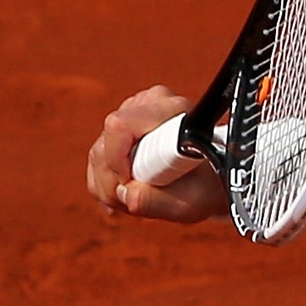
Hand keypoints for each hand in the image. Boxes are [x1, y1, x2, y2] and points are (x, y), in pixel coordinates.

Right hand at [87, 85, 224, 223]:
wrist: (210, 179)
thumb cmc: (207, 187)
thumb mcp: (191, 202)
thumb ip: (158, 201)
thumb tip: (127, 195)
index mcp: (173, 109)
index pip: (120, 125)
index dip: (120, 163)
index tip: (139, 182)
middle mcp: (149, 103)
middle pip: (103, 147)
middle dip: (115, 182)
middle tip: (140, 196)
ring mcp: (130, 112)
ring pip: (97, 155)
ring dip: (112, 186)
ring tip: (143, 194)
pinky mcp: (118, 127)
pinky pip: (95, 161)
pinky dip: (108, 184)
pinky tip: (133, 189)